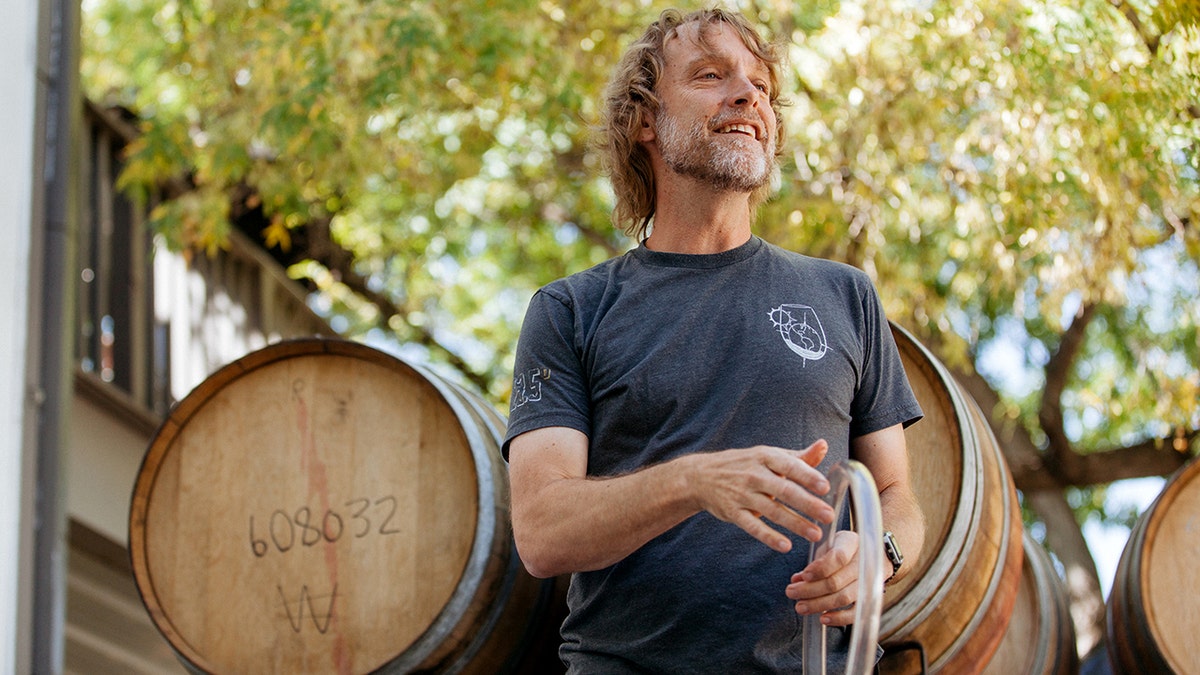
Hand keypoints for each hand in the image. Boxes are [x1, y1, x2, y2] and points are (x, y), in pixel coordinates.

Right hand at [688, 439, 834, 552]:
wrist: (701, 476)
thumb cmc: (744, 465)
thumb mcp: (768, 455)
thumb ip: (798, 456)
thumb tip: (824, 445)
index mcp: (765, 457)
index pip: (789, 466)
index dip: (807, 476)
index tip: (825, 487)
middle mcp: (753, 474)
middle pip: (784, 490)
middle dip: (807, 504)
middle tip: (829, 516)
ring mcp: (742, 494)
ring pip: (772, 510)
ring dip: (795, 523)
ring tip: (815, 534)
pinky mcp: (733, 512)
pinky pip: (753, 526)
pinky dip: (769, 537)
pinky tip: (786, 546)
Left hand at [785, 530, 865, 626]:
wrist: (875, 556)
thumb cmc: (845, 550)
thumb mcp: (829, 546)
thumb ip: (814, 563)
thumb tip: (796, 580)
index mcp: (852, 543)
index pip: (838, 558)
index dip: (819, 569)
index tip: (803, 576)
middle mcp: (863, 563)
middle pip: (836, 581)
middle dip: (810, 590)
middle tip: (791, 592)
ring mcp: (869, 582)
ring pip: (843, 597)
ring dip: (819, 604)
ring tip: (801, 607)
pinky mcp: (870, 598)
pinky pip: (856, 612)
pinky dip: (839, 618)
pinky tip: (823, 619)